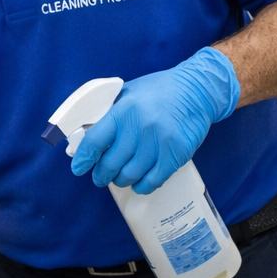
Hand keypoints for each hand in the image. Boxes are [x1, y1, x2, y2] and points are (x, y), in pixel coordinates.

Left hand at [70, 46, 238, 193]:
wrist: (197, 90)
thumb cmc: (160, 90)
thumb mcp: (129, 92)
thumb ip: (110, 112)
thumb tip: (88, 133)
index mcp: (124, 110)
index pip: (95, 141)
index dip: (84, 158)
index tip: (79, 168)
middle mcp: (140, 128)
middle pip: (111, 163)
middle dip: (101, 175)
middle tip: (100, 177)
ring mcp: (159, 143)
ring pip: (130, 175)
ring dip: (120, 180)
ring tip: (119, 178)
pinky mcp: (176, 155)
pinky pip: (153, 181)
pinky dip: (142, 186)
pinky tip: (138, 183)